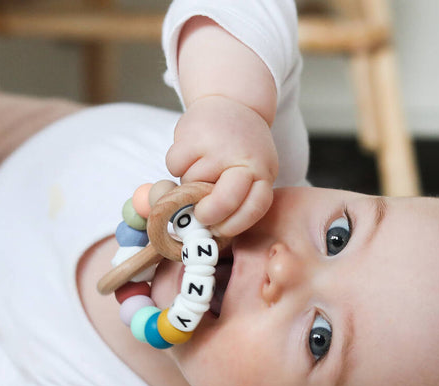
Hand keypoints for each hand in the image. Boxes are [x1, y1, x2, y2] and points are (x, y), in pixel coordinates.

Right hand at [166, 95, 278, 236]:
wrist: (232, 102)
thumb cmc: (241, 148)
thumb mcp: (252, 171)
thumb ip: (237, 198)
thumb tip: (204, 231)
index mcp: (263, 173)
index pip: (254, 208)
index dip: (234, 225)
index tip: (220, 230)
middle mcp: (245, 160)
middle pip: (224, 203)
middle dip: (208, 215)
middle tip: (200, 215)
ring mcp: (218, 147)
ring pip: (191, 184)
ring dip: (189, 182)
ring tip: (202, 165)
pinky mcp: (193, 135)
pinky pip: (174, 166)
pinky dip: (177, 164)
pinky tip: (190, 152)